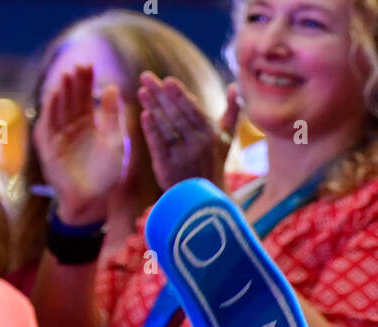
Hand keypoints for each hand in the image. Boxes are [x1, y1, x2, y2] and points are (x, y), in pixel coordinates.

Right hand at [32, 63, 125, 223]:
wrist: (95, 201)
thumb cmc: (107, 174)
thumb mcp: (115, 142)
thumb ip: (113, 116)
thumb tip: (113, 87)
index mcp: (87, 124)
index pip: (85, 97)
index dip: (86, 81)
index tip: (90, 65)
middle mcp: (71, 127)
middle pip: (71, 100)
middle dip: (74, 83)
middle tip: (78, 65)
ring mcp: (58, 136)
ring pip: (58, 110)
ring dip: (61, 93)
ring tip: (66, 76)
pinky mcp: (49, 148)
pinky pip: (48, 126)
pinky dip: (50, 111)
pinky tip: (54, 96)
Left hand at [140, 73, 239, 190]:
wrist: (206, 198)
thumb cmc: (214, 162)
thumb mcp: (226, 139)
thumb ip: (231, 113)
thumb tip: (236, 87)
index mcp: (212, 135)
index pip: (193, 110)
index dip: (180, 95)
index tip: (168, 81)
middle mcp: (199, 145)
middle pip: (177, 115)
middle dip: (161, 95)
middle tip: (146, 77)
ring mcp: (183, 157)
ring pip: (166, 127)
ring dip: (153, 107)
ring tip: (142, 92)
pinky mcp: (168, 168)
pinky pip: (158, 145)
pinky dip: (151, 130)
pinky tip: (144, 115)